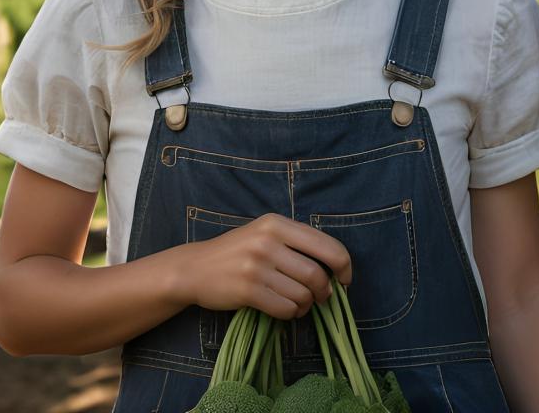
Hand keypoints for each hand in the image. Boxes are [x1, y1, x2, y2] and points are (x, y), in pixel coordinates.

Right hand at [172, 213, 352, 319]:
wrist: (194, 268)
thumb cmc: (236, 252)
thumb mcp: (264, 234)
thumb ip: (296, 244)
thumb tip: (335, 270)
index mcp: (276, 224)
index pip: (327, 246)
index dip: (344, 266)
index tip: (345, 280)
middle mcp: (267, 242)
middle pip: (316, 274)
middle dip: (324, 292)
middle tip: (320, 298)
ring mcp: (256, 266)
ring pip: (302, 295)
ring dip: (305, 306)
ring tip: (297, 304)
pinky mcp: (247, 290)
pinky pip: (285, 309)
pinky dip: (290, 314)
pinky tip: (284, 309)